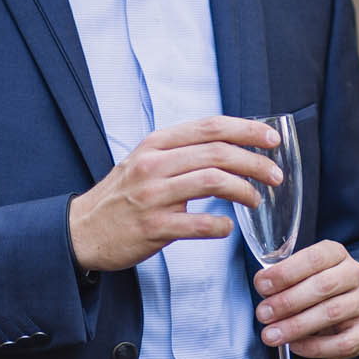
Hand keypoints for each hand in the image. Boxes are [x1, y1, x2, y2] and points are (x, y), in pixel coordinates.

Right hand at [68, 117, 281, 271]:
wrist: (82, 230)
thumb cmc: (122, 196)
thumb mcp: (145, 161)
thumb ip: (181, 152)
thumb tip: (228, 146)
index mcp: (156, 144)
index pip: (209, 127)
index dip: (245, 129)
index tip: (271, 138)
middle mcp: (154, 164)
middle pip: (217, 153)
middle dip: (254, 162)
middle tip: (275, 175)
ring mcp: (153, 195)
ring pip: (212, 182)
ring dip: (243, 191)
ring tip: (256, 200)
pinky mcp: (153, 227)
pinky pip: (199, 224)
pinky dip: (220, 226)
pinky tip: (227, 227)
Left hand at [252, 239, 358, 358]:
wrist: (346, 311)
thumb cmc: (315, 289)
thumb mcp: (301, 275)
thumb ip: (283, 279)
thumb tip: (264, 288)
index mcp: (336, 254)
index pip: (314, 258)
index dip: (286, 272)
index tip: (262, 285)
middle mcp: (354, 274)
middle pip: (322, 286)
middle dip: (287, 301)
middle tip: (263, 314)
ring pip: (331, 313)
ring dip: (296, 325)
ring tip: (271, 334)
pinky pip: (341, 342)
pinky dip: (314, 346)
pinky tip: (294, 346)